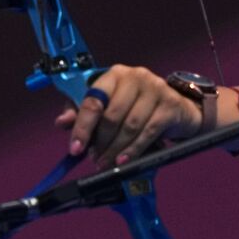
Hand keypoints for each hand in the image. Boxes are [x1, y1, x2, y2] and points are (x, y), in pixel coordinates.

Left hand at [54, 65, 201, 168]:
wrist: (177, 107)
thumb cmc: (136, 106)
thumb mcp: (108, 104)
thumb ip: (82, 111)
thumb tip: (62, 123)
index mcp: (114, 75)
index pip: (93, 100)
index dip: (81, 127)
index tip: (75, 149)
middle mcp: (135, 77)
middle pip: (112, 116)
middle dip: (100, 142)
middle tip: (95, 159)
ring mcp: (155, 89)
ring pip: (130, 126)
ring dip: (115, 149)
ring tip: (107, 163)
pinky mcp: (170, 105)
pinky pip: (148, 132)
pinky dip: (134, 150)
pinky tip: (124, 160)